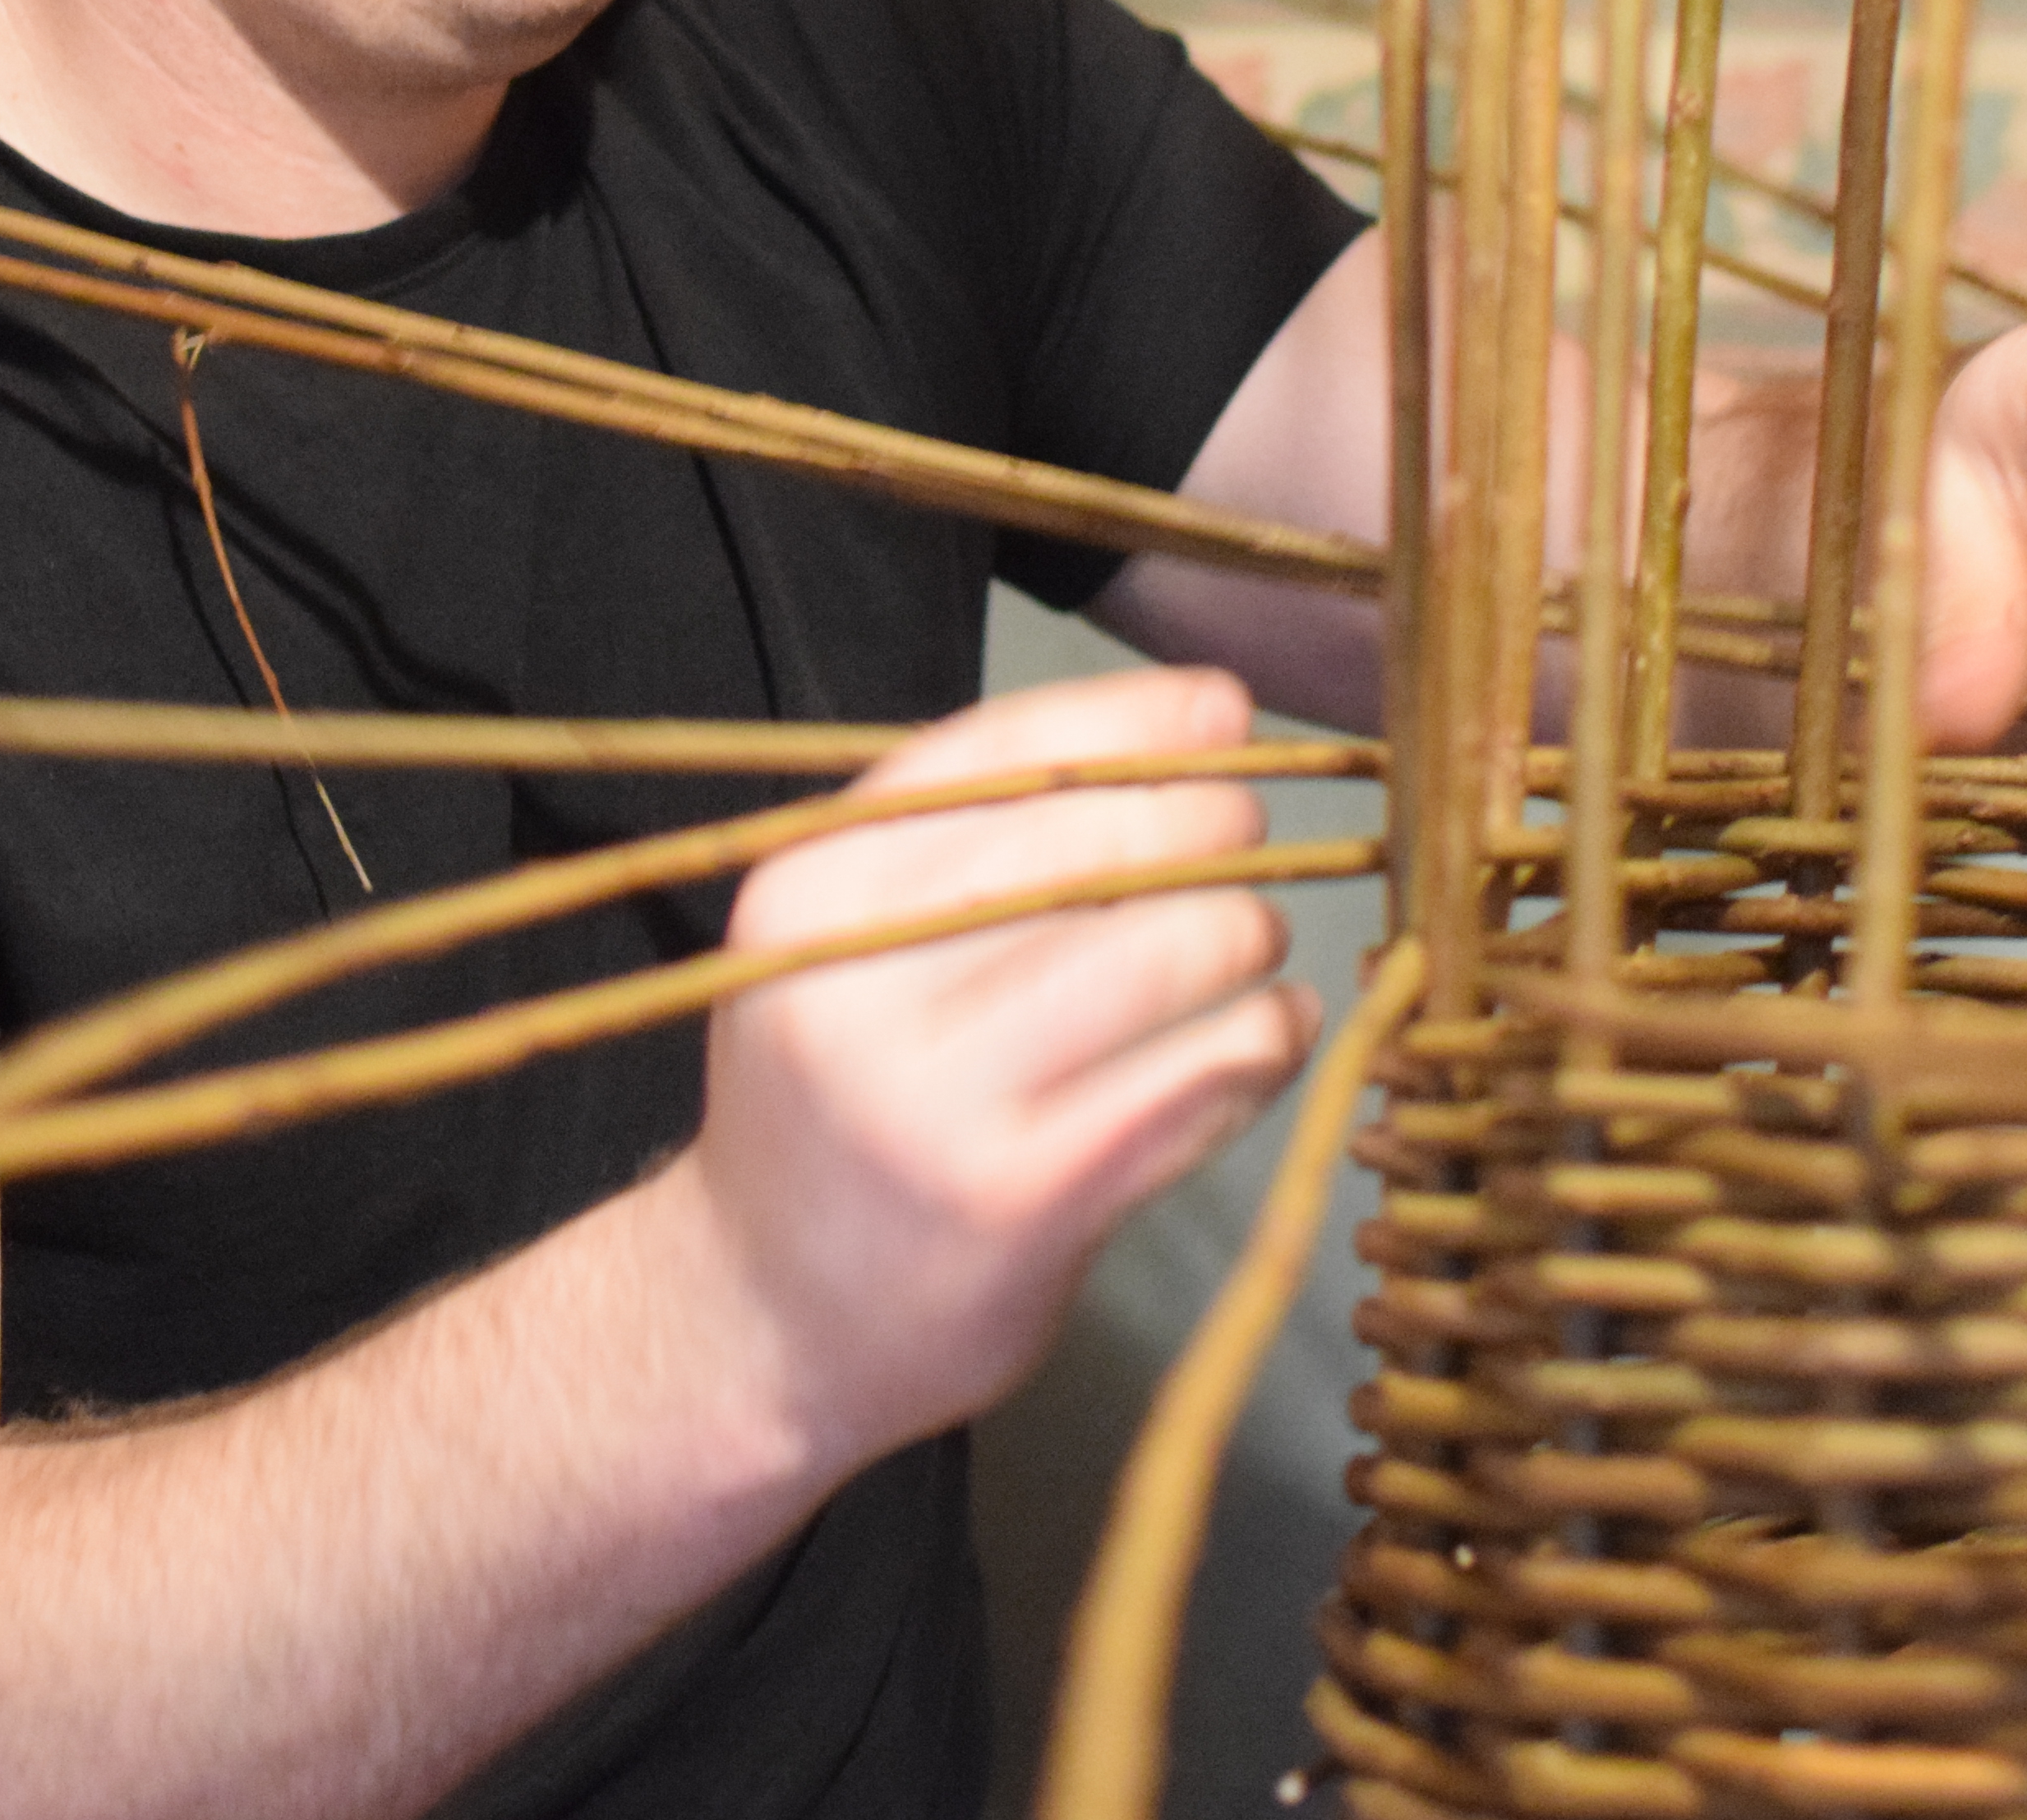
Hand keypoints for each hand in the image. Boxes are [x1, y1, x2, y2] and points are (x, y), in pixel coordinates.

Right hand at [671, 667, 1316, 1474]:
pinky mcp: (1029, 1201)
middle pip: (1096, 843)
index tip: (1222, 708)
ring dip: (1245, 928)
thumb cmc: (834, 1099)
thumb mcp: (839, 941)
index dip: (1135, 717)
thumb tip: (1189, 721)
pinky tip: (1266, 1029)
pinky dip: (1262, 1038)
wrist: (760, 1317)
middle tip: (1250, 832)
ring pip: (1165, 954)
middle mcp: (857, 988)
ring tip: (1251, 938)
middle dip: (1209, 819)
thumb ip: (971, 836)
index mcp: (808, 894)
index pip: (1000, 756)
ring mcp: (942, 1104)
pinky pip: (1199, 1081)